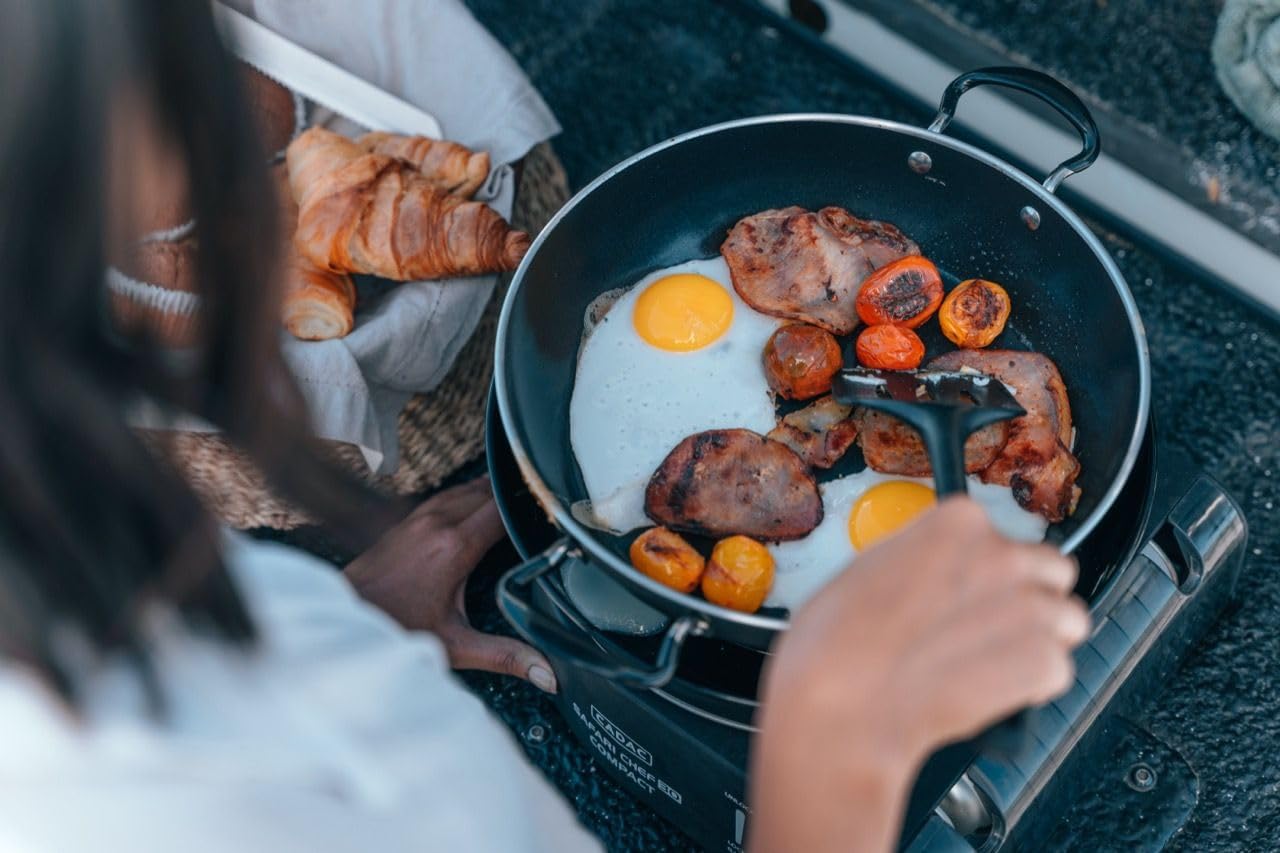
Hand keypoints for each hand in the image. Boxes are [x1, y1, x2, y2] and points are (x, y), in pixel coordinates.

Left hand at [344, 476, 556, 692]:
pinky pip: (445, 496)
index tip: (552, 512)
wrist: (344, 616)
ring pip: (465, 489)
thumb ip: (504, 656)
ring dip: (490, 491)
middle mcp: (437, 523)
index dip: (530, 506)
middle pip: (487, 492)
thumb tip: (545, 675)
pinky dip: (467, 495)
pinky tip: (476, 504)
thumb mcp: (455, 645)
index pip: (503, 510)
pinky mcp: (405, 521)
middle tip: (542, 502)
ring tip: (516, 496)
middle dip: (514, 494)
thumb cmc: (394, 628)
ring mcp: (418, 517)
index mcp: (455, 546)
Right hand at [749, 497, 1088, 852]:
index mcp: (959, 522)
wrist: (843, 709)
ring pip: (1067, 619)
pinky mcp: (1044, 663)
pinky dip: (1031, 685)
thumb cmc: (836, 645)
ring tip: (990, 664)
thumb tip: (939, 574)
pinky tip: (988, 692)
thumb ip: (923, 559)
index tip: (963, 592)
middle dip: (1028, 598)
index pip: (998, 535)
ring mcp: (1031, 609)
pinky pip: (1057, 670)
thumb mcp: (870, 568)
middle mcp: (1004, 555)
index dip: (982, 570)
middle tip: (987, 628)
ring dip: (1039, 640)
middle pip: (1050, 571)